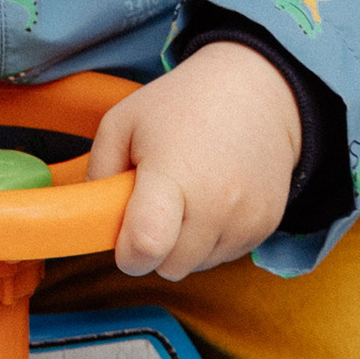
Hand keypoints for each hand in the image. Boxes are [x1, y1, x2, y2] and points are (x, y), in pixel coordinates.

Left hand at [88, 40, 304, 280]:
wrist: (257, 91)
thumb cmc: (182, 104)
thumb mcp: (123, 120)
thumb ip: (99, 171)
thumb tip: (93, 218)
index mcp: (173, 174)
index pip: (147, 245)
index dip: (128, 254)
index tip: (125, 237)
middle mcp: (215, 203)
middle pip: (170, 266)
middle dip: (155, 247)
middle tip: (156, 205)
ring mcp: (245, 218)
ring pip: (197, 266)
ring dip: (185, 244)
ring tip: (189, 196)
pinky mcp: (266, 225)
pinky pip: (225, 256)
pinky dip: (213, 238)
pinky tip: (215, 199)